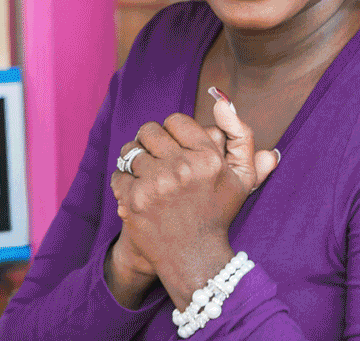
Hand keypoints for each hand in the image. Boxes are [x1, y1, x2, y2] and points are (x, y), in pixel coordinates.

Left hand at [109, 96, 278, 302]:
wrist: (195, 258)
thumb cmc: (218, 213)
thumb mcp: (242, 176)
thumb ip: (240, 135)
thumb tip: (222, 100)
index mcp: (209, 158)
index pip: (176, 120)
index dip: (173, 131)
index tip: (175, 146)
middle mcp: (183, 168)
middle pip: (150, 131)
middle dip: (151, 141)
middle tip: (156, 157)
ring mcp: (157, 185)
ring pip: (130, 150)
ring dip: (134, 159)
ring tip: (144, 172)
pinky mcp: (134, 201)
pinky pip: (118, 174)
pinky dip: (123, 181)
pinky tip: (136, 191)